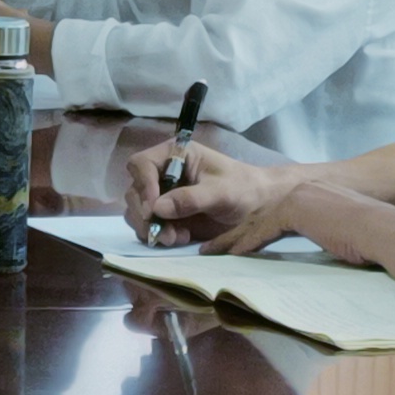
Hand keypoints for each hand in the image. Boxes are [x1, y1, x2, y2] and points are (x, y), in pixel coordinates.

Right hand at [126, 138, 312, 256]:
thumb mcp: (221, 192)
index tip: (152, 207)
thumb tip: (157, 208)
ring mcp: (163, 196)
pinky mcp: (167, 216)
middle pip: (134, 191)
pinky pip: (148, 226)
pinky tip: (178, 239)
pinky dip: (157, 236)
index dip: (142, 184)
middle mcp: (163, 174)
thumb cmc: (244, 189)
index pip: (141, 164)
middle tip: (163, 232)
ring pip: (137, 212)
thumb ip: (191, 198)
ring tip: (174, 238)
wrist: (260, 207)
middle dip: (144, 214)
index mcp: (174, 155)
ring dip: (150, 227)